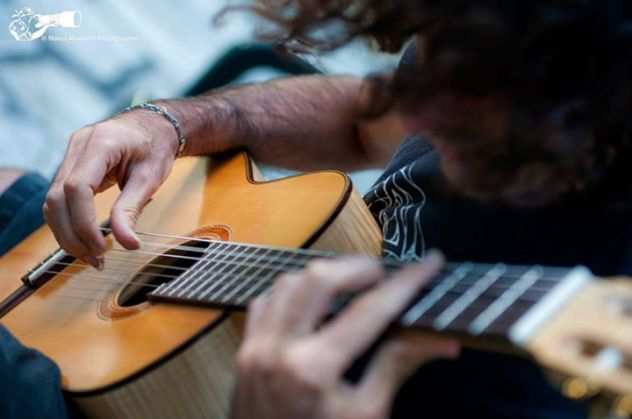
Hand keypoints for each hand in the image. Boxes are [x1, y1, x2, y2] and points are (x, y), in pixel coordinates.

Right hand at [43, 111, 178, 267]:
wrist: (153, 125)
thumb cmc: (155, 147)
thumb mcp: (150, 178)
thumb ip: (133, 209)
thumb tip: (128, 245)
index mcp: (100, 144)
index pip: (77, 188)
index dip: (84, 223)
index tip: (102, 248)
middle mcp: (77, 147)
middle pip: (57, 198)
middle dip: (72, 234)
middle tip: (96, 260)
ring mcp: (70, 155)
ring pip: (52, 201)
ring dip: (67, 233)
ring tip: (92, 257)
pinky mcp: (70, 166)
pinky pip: (59, 199)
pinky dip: (69, 223)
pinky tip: (85, 240)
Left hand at [231, 252, 459, 418]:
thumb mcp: (367, 414)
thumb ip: (398, 367)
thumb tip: (443, 339)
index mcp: (314, 369)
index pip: (370, 311)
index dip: (405, 283)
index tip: (430, 263)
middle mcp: (278, 347)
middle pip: (319, 279)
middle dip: (357, 267)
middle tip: (383, 276)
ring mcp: (255, 345)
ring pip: (288, 283)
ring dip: (323, 276)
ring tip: (351, 285)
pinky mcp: (244, 348)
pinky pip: (266, 301)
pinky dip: (292, 292)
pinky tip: (312, 302)